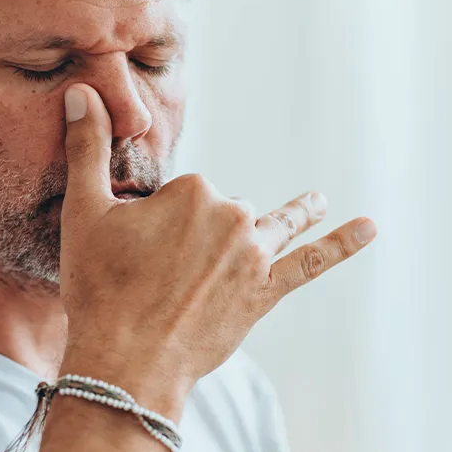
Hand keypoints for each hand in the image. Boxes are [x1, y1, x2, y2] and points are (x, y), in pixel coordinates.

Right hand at [57, 84, 376, 414]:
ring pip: (272, 226)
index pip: (184, 193)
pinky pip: (311, 262)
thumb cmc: (99, 287)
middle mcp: (230, 215)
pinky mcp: (266, 291)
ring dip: (297, 212)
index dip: (156, 221)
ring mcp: (253, 255)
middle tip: (160, 275)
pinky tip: (368, 228)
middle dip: (199, 234)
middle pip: (221, 211)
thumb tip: (82, 90)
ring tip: (319, 200)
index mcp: (192, 190)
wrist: (128, 361)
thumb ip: (87, 146)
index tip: (134, 251)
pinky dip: (341, 244)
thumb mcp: (84, 211)